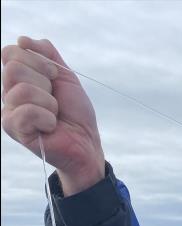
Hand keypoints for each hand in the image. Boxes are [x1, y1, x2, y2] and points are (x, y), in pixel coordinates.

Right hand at [1, 36, 104, 194]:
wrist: (86, 142)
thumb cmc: (75, 112)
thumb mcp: (65, 75)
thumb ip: (47, 52)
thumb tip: (21, 40)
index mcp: (18, 78)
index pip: (11, 53)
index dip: (38, 60)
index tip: (54, 76)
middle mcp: (8, 92)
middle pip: (13, 69)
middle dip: (44, 81)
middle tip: (55, 98)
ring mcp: (9, 111)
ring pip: (21, 89)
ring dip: (48, 102)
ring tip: (54, 114)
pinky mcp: (14, 129)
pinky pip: (25, 112)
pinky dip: (46, 117)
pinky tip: (51, 126)